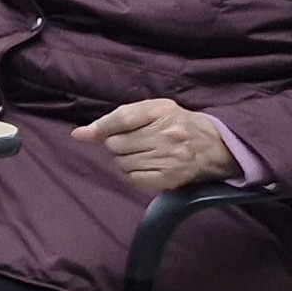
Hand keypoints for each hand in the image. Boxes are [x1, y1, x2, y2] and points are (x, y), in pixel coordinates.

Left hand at [79, 97, 238, 194]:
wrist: (212, 146)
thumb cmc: (175, 124)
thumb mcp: (151, 111)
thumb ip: (115, 119)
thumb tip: (78, 134)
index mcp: (162, 112)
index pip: (122, 118)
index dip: (102, 128)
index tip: (88, 133)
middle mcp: (166, 135)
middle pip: (116, 144)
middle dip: (117, 144)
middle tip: (134, 142)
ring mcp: (168, 159)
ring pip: (122, 163)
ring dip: (125, 160)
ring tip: (143, 153)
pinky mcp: (167, 179)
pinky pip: (132, 179)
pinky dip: (134, 174)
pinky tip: (147, 166)